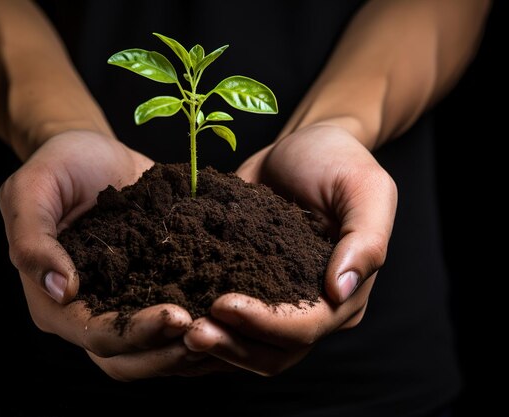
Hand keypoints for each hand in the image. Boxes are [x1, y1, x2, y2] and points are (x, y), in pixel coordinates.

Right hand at [0, 130, 228, 379]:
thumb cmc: (56, 166)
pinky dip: (201, 327)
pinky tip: (233, 316)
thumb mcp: (30, 190)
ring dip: (190, 349)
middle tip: (212, 331)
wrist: (91, 152)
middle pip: (129, 359)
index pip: (95, 336)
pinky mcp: (151, 289)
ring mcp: (123, 304)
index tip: (177, 316)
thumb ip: (33, 240)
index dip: (136, 333)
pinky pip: (175, 323)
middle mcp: (89, 313)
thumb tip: (60, 289)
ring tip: (230, 332)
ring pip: (155, 352)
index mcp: (53, 302)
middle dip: (170, 351)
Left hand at [183, 124, 396, 375]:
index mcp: (345, 295)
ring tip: (176, 325)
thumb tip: (340, 290)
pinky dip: (202, 320)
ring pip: (245, 345)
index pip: (305, 328)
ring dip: (214, 343)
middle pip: (272, 352)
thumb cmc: (339, 162)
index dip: (265, 324)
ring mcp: (276, 301)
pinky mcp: (247, 285)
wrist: (303, 146)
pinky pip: (226, 319)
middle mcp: (311, 308)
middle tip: (189, 331)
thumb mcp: (365, 189)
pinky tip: (172, 309)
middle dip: (231, 345)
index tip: (222, 304)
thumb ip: (365, 240)